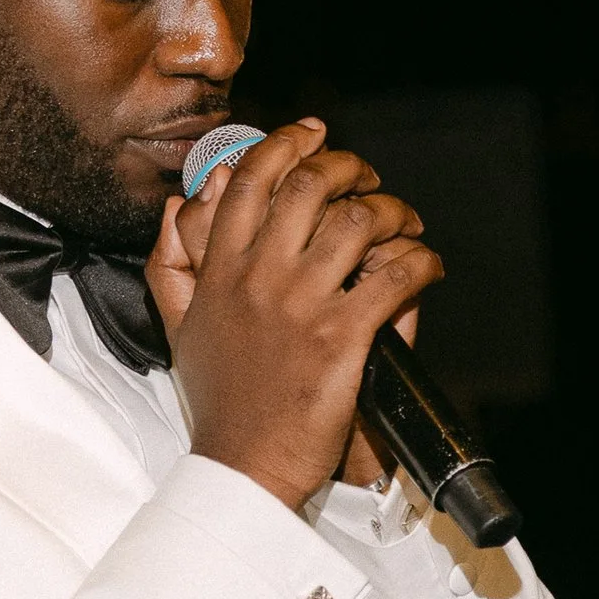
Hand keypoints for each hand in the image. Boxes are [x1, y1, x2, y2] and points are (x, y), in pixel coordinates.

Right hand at [148, 119, 443, 510]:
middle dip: (346, 167)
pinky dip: (419, 262)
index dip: (286, 144)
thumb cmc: (220, 403)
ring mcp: (301, 305)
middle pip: (307, 186)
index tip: (313, 133)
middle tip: (365, 177)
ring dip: (391, 211)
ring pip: (355, 222)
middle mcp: (258, 278)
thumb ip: (172, 264)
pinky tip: (426, 266)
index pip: (249, 181)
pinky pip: (391, 277)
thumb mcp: (179, 328)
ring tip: (403, 223)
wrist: (244, 465)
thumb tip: (178, 205)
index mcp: (220, 271)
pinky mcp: (341, 337)